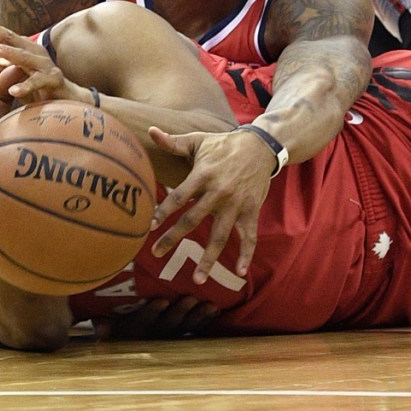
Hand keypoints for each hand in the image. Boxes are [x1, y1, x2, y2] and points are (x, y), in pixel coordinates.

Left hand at [0, 11, 88, 103]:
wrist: (66, 98)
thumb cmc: (35, 84)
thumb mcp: (8, 72)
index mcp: (20, 49)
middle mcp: (32, 52)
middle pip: (9, 39)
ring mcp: (44, 65)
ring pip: (24, 57)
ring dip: (9, 52)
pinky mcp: (52, 81)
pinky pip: (37, 83)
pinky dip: (25, 87)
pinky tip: (13, 92)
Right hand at [93, 297, 218, 339]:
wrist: (131, 352)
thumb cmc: (117, 330)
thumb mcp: (109, 331)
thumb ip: (103, 327)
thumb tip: (98, 326)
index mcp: (136, 330)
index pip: (144, 321)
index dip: (153, 312)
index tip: (161, 301)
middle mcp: (155, 334)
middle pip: (169, 324)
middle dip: (181, 312)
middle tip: (191, 298)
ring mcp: (171, 335)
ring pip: (186, 327)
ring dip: (198, 316)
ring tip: (210, 305)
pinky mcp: (182, 333)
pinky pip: (196, 329)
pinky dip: (206, 320)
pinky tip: (216, 310)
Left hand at [147, 127, 275, 283]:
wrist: (260, 147)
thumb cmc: (223, 144)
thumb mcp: (198, 141)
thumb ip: (173, 142)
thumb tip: (151, 130)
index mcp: (203, 175)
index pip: (179, 196)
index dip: (163, 211)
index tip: (150, 227)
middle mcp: (218, 192)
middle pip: (193, 219)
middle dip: (173, 238)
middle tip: (156, 254)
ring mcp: (236, 204)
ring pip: (220, 235)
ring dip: (209, 259)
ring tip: (198, 279)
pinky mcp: (251, 210)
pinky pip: (249, 236)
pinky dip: (246, 254)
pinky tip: (239, 272)